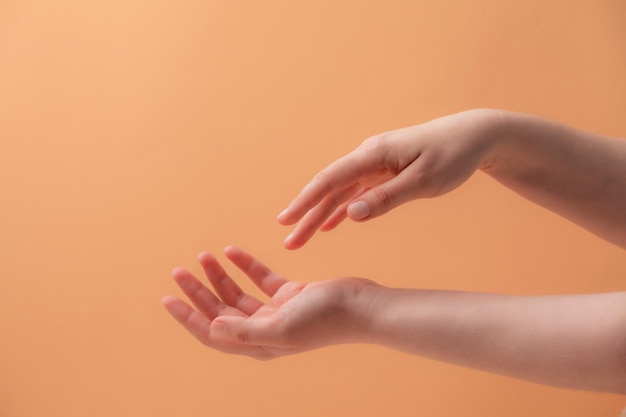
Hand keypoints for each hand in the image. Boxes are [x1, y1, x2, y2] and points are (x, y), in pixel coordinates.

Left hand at [162, 246, 378, 359]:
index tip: (168, 299)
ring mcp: (276, 311)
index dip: (188, 317)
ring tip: (204, 255)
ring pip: (237, 293)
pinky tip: (232, 251)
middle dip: (198, 291)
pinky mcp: (289, 294)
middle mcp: (263, 330)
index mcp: (257, 344)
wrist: (362, 307)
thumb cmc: (326, 321)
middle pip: (220, 310)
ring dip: (220, 275)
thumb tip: (211, 329)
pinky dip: (246, 265)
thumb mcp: (282, 327)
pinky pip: (259, 278)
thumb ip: (245, 331)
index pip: (212, 333)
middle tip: (178, 270)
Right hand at [277, 109, 503, 248]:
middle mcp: (368, 157)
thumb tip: (351, 215)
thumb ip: (386, 198)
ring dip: (319, 215)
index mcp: (374, 155)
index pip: (331, 180)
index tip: (285, 220)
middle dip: (306, 215)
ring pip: (340, 193)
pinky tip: (330, 225)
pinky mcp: (384, 172)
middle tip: (288, 243)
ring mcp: (375, 164)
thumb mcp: (424, 181)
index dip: (305, 201)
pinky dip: (341, 209)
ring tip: (300, 239)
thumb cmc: (453, 155)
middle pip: (329, 188)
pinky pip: (355, 192)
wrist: (474, 135)